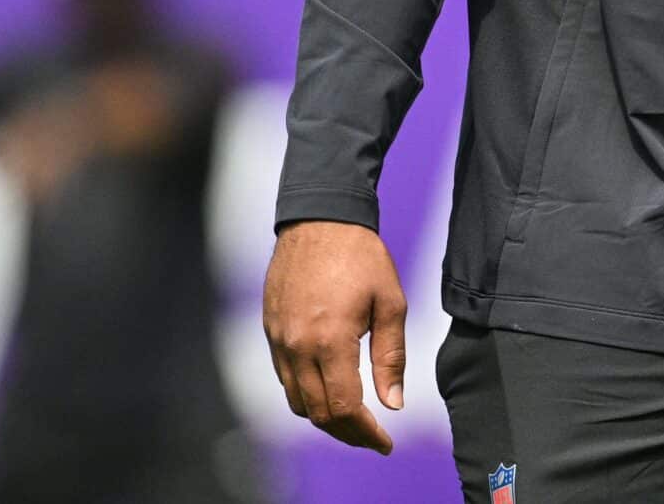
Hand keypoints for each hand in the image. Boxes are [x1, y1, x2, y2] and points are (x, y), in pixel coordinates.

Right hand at [262, 220, 408, 453]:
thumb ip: (391, 356)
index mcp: (331, 340)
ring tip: (354, 419)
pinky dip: (306, 395)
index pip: (345, 407)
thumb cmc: (361, 256)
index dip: (366, 433)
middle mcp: (298, 346)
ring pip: (297, 401)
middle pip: (318, 413)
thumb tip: (393, 403)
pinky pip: (285, 378)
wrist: (319, 219)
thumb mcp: (390, 302)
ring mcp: (279, 340)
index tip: (385, 443)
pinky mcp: (271, 331)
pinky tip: (329, 389)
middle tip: (373, 437)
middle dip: (348, 433)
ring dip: (325, 417)